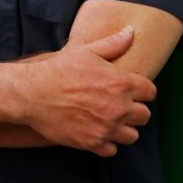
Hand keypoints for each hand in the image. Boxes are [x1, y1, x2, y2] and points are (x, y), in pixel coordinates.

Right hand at [20, 26, 155, 156]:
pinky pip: (112, 150)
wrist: (31, 93)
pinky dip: (106, 143)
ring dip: (122, 129)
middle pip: (144, 116)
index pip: (150, 92)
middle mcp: (118, 107)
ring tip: (108, 120)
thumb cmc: (58, 69)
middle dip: (134, 111)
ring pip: (132, 136)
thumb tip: (131, 32)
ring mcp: (106, 127)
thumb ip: (113, 44)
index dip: (142, 91)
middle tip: (117, 106)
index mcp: (121, 83)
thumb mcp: (86, 51)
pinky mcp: (93, 143)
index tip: (131, 91)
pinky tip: (95, 131)